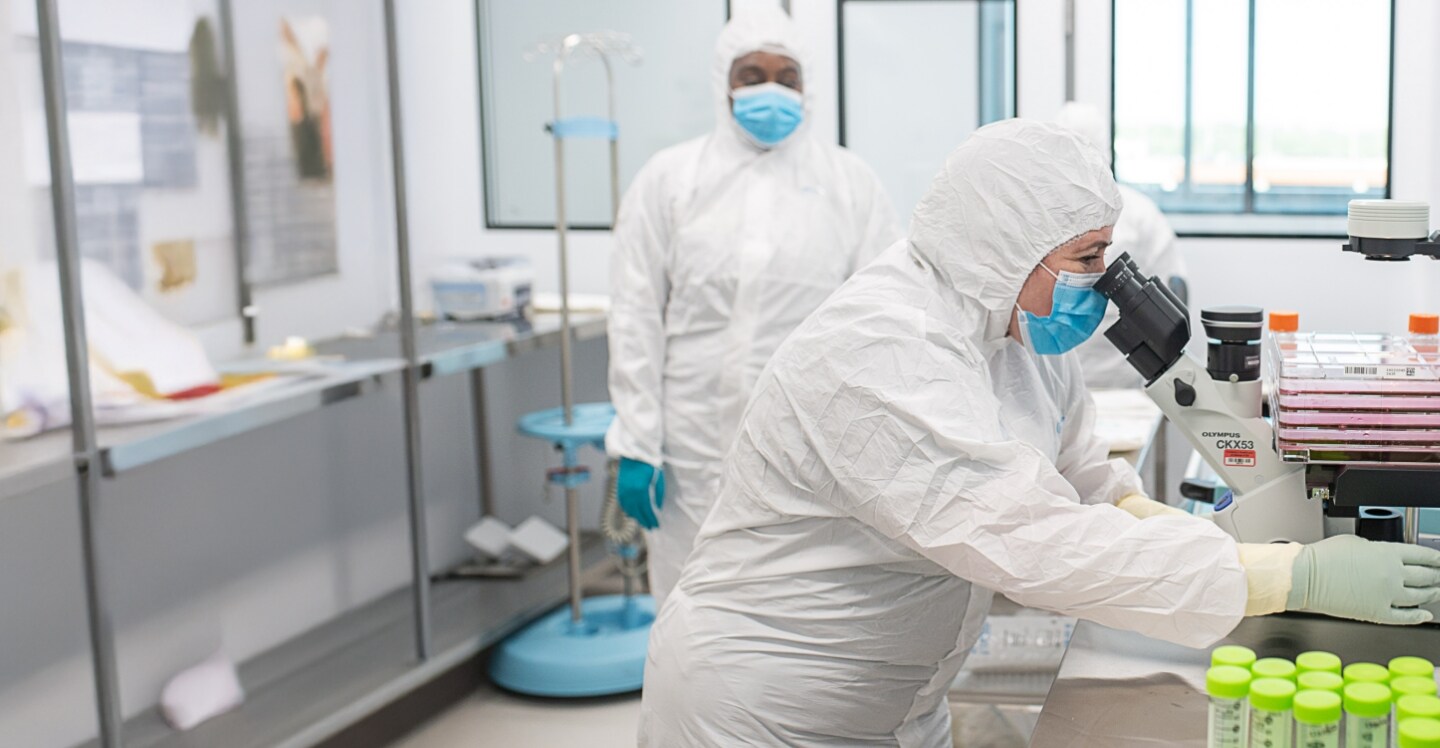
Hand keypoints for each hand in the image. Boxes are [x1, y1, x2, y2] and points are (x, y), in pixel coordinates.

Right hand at [615, 457, 664, 529]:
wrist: (634, 452)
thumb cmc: (649, 465)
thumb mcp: (657, 479)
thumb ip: (658, 495)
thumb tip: (658, 509)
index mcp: (641, 490)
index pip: (647, 510)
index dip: (652, 519)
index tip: (656, 525)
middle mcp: (631, 493)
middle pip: (638, 512)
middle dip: (645, 521)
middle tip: (651, 527)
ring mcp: (623, 491)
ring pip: (629, 510)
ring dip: (636, 517)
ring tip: (643, 522)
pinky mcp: (620, 488)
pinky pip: (623, 504)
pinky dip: (628, 510)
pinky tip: (632, 514)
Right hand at [1286, 535, 1439, 624]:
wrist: (1306, 576)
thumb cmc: (1324, 558)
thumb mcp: (1356, 542)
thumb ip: (1377, 549)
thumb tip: (1386, 557)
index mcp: (1388, 553)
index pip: (1422, 555)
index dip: (1435, 558)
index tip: (1439, 560)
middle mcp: (1393, 574)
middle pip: (1426, 576)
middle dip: (1437, 575)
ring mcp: (1388, 595)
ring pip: (1420, 596)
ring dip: (1432, 594)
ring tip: (1435, 592)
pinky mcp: (1378, 613)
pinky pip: (1405, 617)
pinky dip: (1419, 616)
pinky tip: (1424, 614)